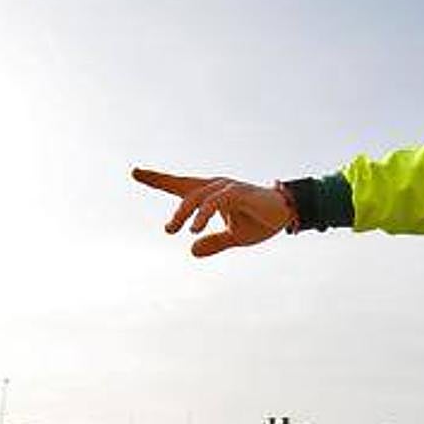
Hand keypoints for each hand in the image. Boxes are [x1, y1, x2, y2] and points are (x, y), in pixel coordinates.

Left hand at [132, 168, 293, 257]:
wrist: (287, 215)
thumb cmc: (260, 221)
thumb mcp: (235, 237)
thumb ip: (214, 242)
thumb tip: (191, 251)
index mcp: (212, 194)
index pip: (181, 185)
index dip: (158, 179)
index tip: (135, 172)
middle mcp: (216, 186)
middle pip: (183, 186)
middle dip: (161, 185)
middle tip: (156, 220)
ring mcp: (227, 188)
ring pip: (197, 196)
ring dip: (182, 214)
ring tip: (171, 230)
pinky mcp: (238, 192)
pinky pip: (215, 201)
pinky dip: (203, 214)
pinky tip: (194, 228)